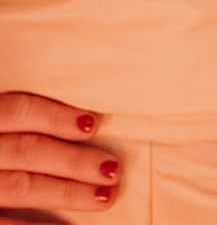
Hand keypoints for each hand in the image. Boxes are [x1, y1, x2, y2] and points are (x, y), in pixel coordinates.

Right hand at [0, 92, 119, 211]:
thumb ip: (13, 112)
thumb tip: (81, 114)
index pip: (16, 110)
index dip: (55, 115)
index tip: (93, 123)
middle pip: (26, 151)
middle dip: (72, 161)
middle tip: (112, 168)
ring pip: (19, 186)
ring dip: (64, 193)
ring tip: (103, 196)